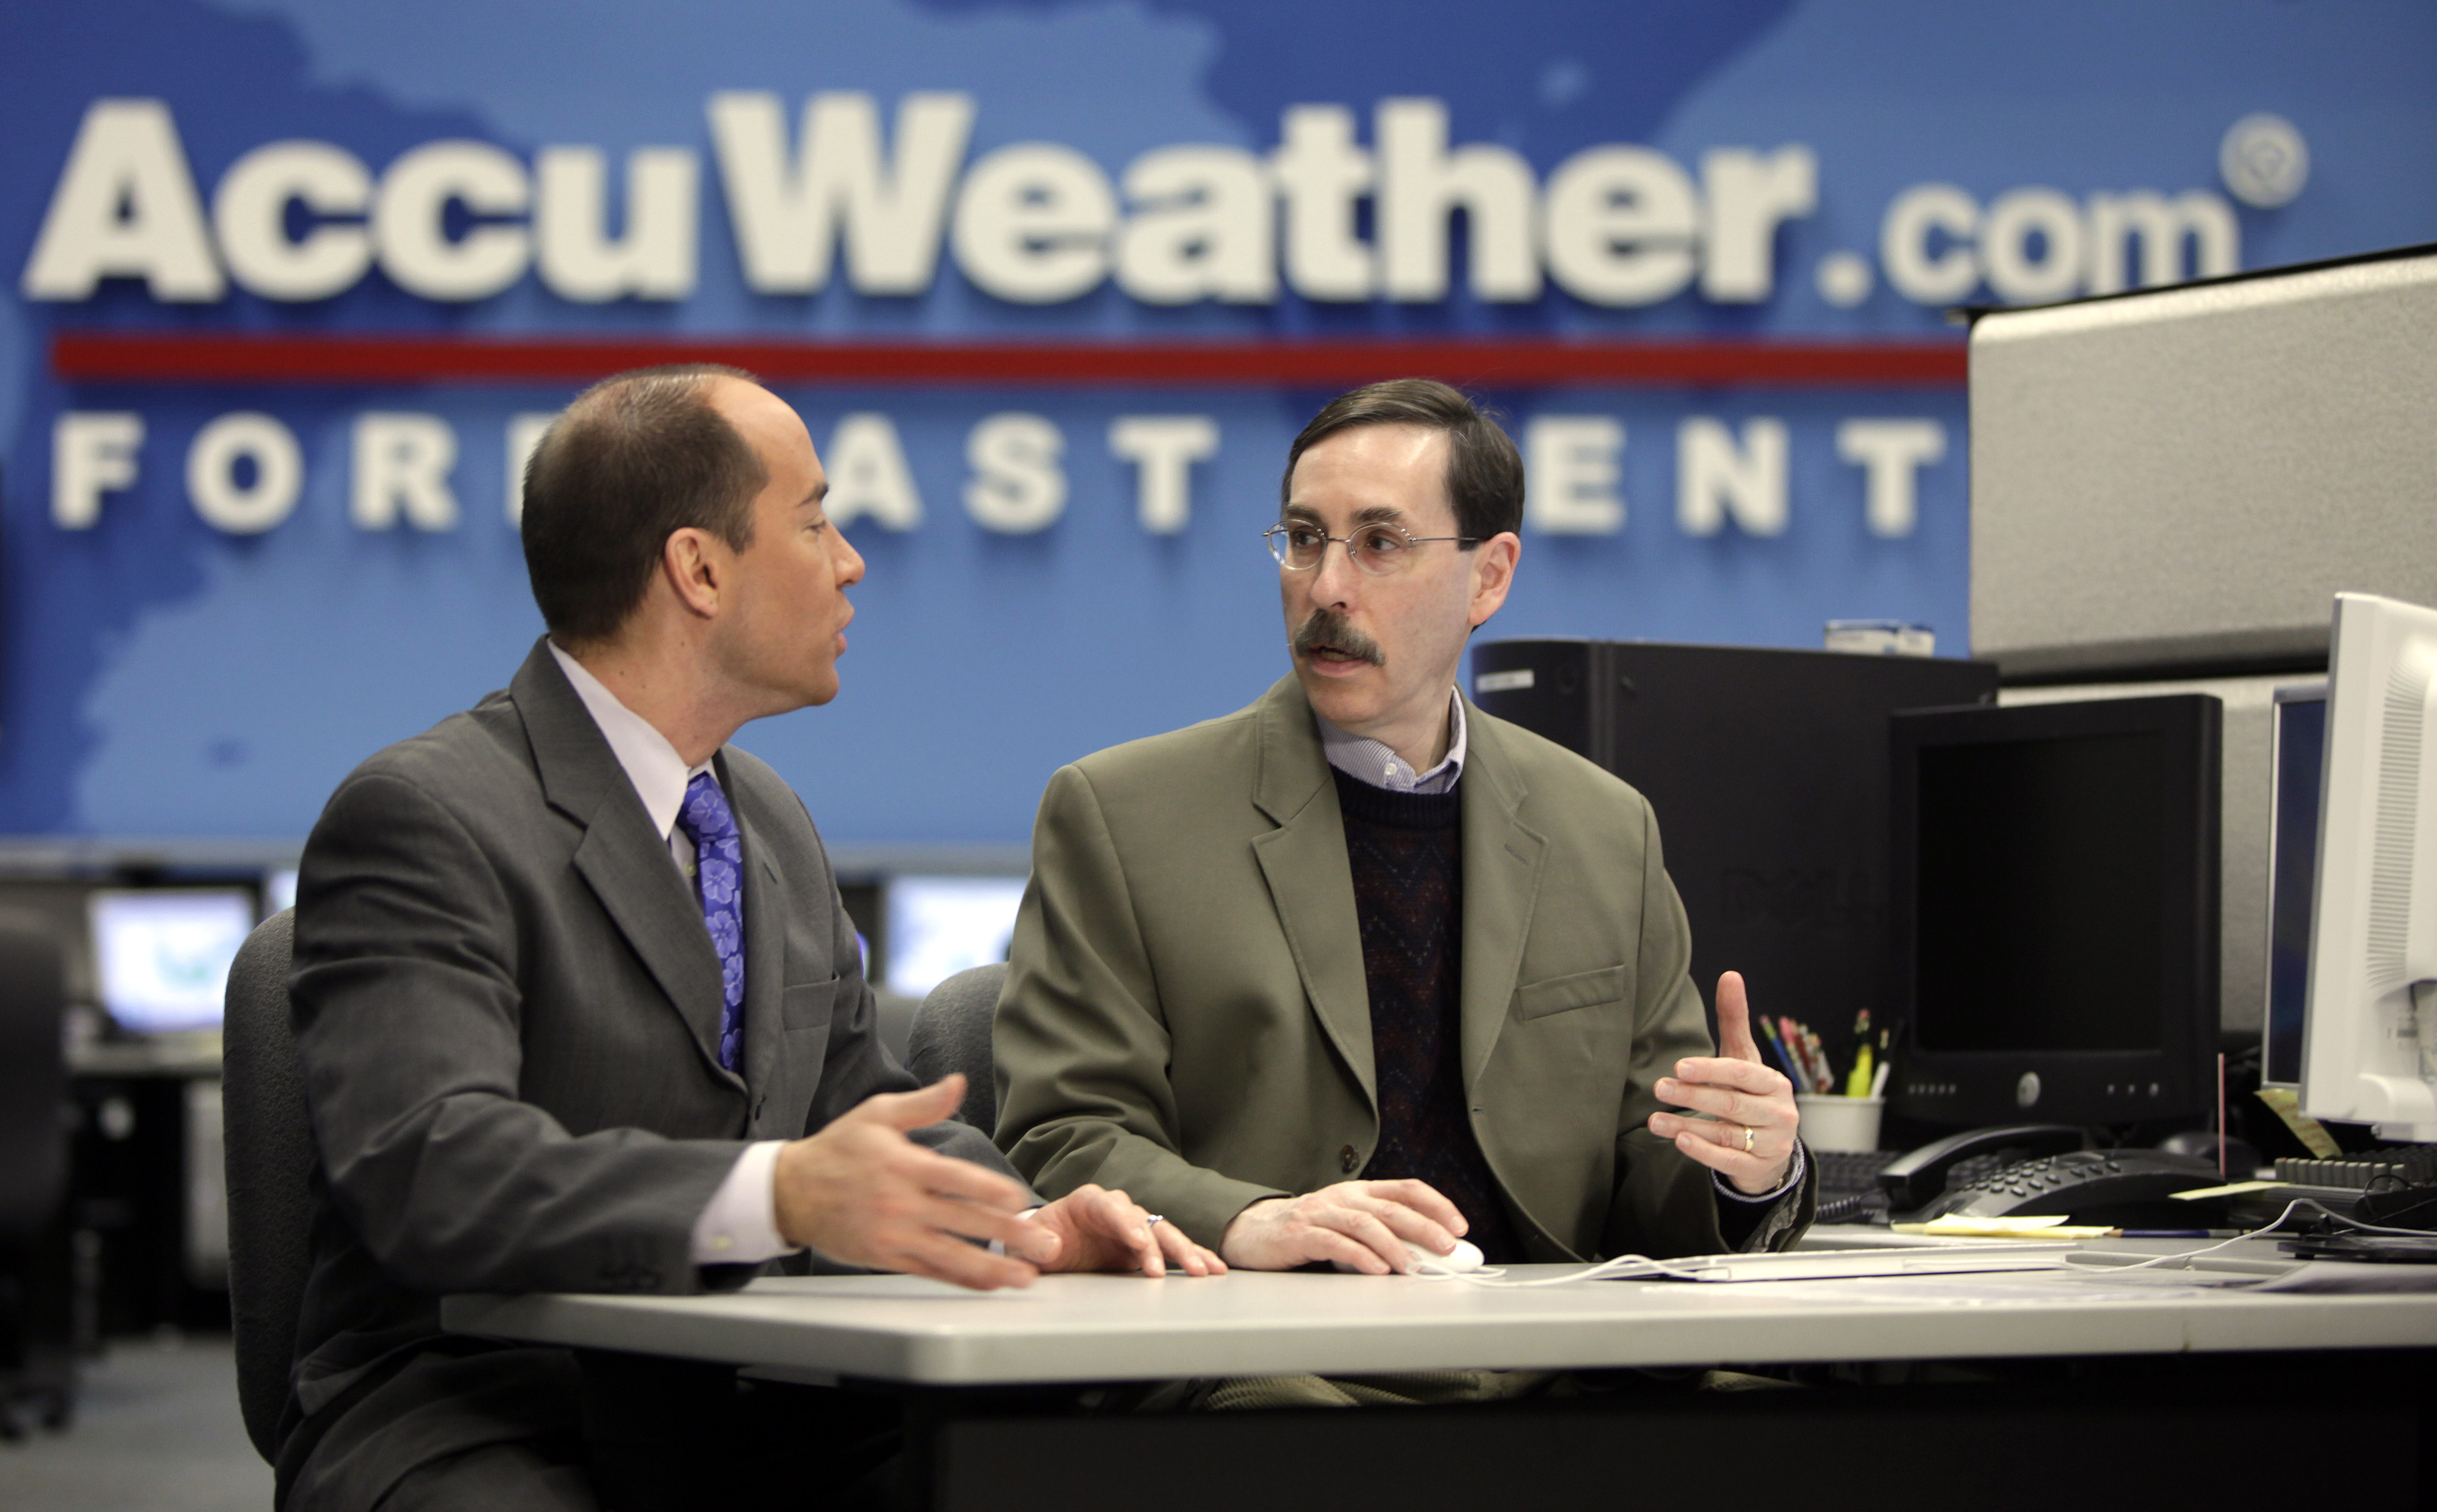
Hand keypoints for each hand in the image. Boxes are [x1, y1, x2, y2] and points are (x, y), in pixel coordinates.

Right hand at [771, 1074, 1042, 1290]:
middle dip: (1009, 1235)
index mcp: (903, 1165)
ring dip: (993, 1268)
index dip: (987, 1189)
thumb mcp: (876, 1115)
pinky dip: (961, 1280)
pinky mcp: (888, 1258)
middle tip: (1046, 1245)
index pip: (953, 1179)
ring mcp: (895, 1236)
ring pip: (951, 1256)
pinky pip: (931, 1272)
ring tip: (1026, 1276)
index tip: (1018, 1197)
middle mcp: (901, 1204)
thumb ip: (923, 1104)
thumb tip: (958, 1083)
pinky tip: (989, 1284)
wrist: (790, 1193)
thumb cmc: (837, 1150)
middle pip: (963, 1221)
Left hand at [1028, 1184, 1227, 1277]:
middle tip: (1175, 1266)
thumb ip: (1038, 1243)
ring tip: (1205, 1270)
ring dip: (1185, 1252)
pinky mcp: (1144, 1246)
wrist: (1049, 1245)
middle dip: (1161, 1245)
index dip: (1126, 1224)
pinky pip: (1171, 1249)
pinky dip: (1192, 1257)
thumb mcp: (1032, 1241)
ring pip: (1164, 1235)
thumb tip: (1053, 1246)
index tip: (1138, 1242)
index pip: (1111, 1208)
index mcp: (1089, 1202)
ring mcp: (1134, 1227)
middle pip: (1145, 1221)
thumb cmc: (1041, 1239)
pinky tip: (1213, 1268)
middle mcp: (1117, 1210)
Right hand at [1218, 1179, 1467, 1273]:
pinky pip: (1334, 1243)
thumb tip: (1428, 1255)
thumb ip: (1380, 1232)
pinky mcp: (1299, 1234)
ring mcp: (1320, 1213)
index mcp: (1359, 1191)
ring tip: (1414, 1267)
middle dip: (1424, 1227)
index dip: (1436, 1205)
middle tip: (1448, 1248)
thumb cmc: (1307, 1231)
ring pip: (1365, 1224)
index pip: (1406, 1189)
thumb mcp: (1347, 1223)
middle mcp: (1343, 1197)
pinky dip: (1358, 1257)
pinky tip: (1376, 1270)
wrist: (1252, 1231)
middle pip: (1390, 1208)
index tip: (1459, 1227)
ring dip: (1394, 1247)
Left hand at [1647, 971, 1800, 1195]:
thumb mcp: (1745, 1060)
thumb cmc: (1751, 1096)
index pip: (1743, 1074)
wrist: (1771, 1151)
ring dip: (1687, 1125)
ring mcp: (1771, 1144)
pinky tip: (1679, 1141)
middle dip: (1693, 1095)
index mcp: (1774, 1084)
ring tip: (1654, 1120)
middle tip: (1659, 1087)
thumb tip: (1730, 974)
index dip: (1711, 1070)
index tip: (1679, 1066)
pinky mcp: (1759, 1169)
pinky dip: (1704, 1152)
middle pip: (1731, 1103)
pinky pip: (1729, 1161)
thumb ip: (1735, 1021)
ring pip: (1725, 1133)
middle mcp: (1779, 1113)